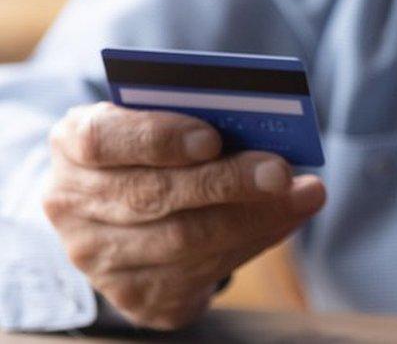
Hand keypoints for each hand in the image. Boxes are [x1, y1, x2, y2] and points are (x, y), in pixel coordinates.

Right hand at [43, 102, 325, 329]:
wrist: (119, 216)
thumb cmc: (149, 152)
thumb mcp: (153, 123)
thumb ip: (191, 119)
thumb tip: (259, 125)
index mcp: (73, 146)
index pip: (103, 140)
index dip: (158, 138)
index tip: (211, 138)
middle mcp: (73, 205)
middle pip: (154, 195)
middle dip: (226, 182)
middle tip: (281, 171)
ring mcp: (100, 258)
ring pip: (185, 241)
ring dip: (255, 217)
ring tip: (305, 195)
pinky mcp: (136, 295)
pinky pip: (203, 273)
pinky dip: (253, 241)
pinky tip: (286, 219)